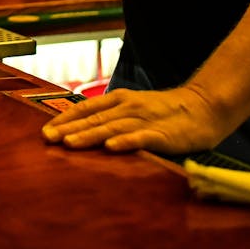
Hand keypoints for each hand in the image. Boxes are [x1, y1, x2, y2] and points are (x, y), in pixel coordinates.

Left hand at [40, 84, 230, 155]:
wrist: (204, 107)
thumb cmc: (164, 112)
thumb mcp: (134, 108)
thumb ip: (111, 117)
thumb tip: (83, 128)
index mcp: (119, 100)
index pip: (86, 108)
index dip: (65, 119)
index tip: (45, 130)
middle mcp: (128, 107)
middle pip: (94, 119)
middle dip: (69, 129)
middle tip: (47, 138)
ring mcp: (145, 120)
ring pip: (112, 128)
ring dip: (89, 135)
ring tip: (69, 143)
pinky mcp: (163, 134)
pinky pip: (141, 138)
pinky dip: (125, 142)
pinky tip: (110, 148)